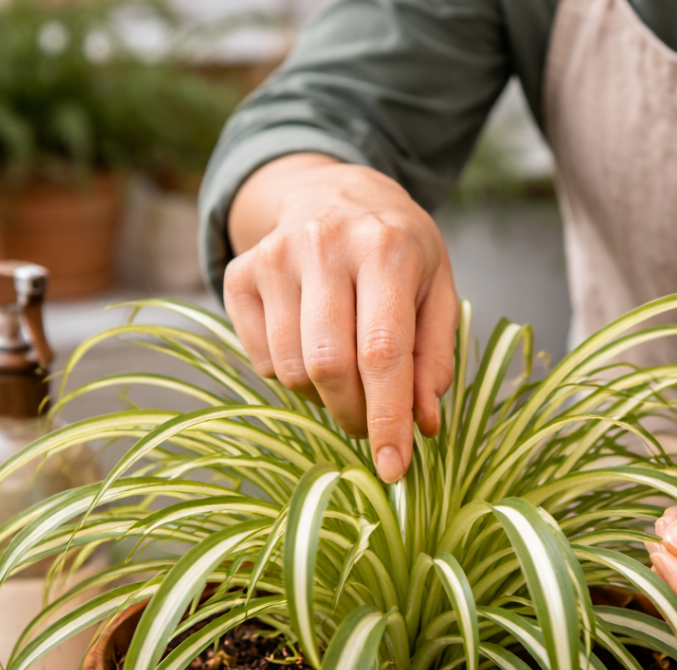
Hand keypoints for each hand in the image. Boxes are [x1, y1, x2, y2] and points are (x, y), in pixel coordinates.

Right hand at [224, 153, 458, 482]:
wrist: (335, 192)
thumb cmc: (397, 253)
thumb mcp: (437, 293)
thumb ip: (434, 358)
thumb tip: (423, 424)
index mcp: (386, 249)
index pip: (382, 353)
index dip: (387, 419)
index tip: (393, 468)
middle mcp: (324, 244)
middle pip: (329, 367)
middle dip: (354, 414)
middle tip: (371, 421)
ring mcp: (274, 256)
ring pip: (292, 371)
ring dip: (323, 397)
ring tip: (345, 374)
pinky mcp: (239, 274)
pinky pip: (263, 362)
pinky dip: (292, 376)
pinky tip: (312, 346)